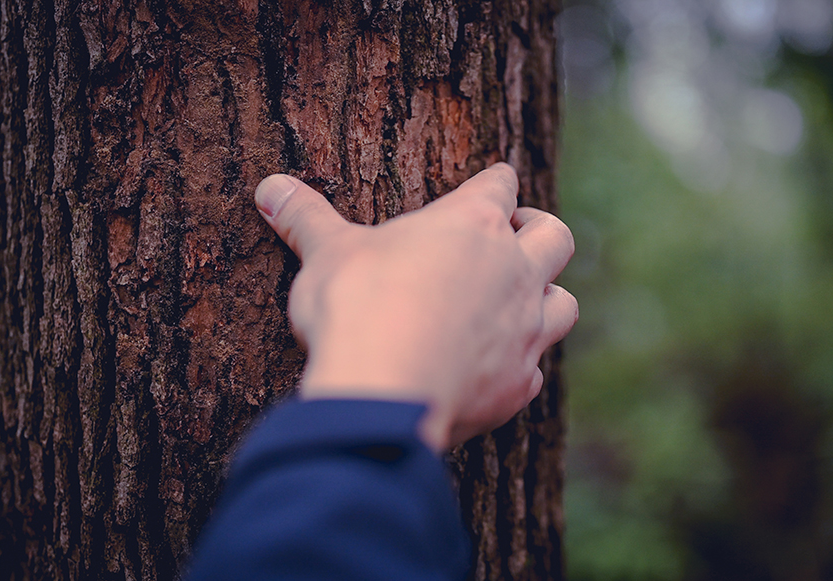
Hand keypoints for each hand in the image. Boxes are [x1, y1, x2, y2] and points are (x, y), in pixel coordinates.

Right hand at [254, 163, 576, 450]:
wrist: (385, 391)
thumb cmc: (359, 307)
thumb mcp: (326, 255)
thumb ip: (304, 219)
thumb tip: (268, 187)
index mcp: (471, 224)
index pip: (499, 185)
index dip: (495, 181)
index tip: (493, 181)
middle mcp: (513, 271)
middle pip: (555, 237)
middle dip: (539, 231)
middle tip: (517, 235)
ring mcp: (524, 330)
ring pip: (564, 303)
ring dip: (548, 297)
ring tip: (522, 301)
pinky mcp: (518, 385)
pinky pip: (536, 369)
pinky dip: (522, 364)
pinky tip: (497, 369)